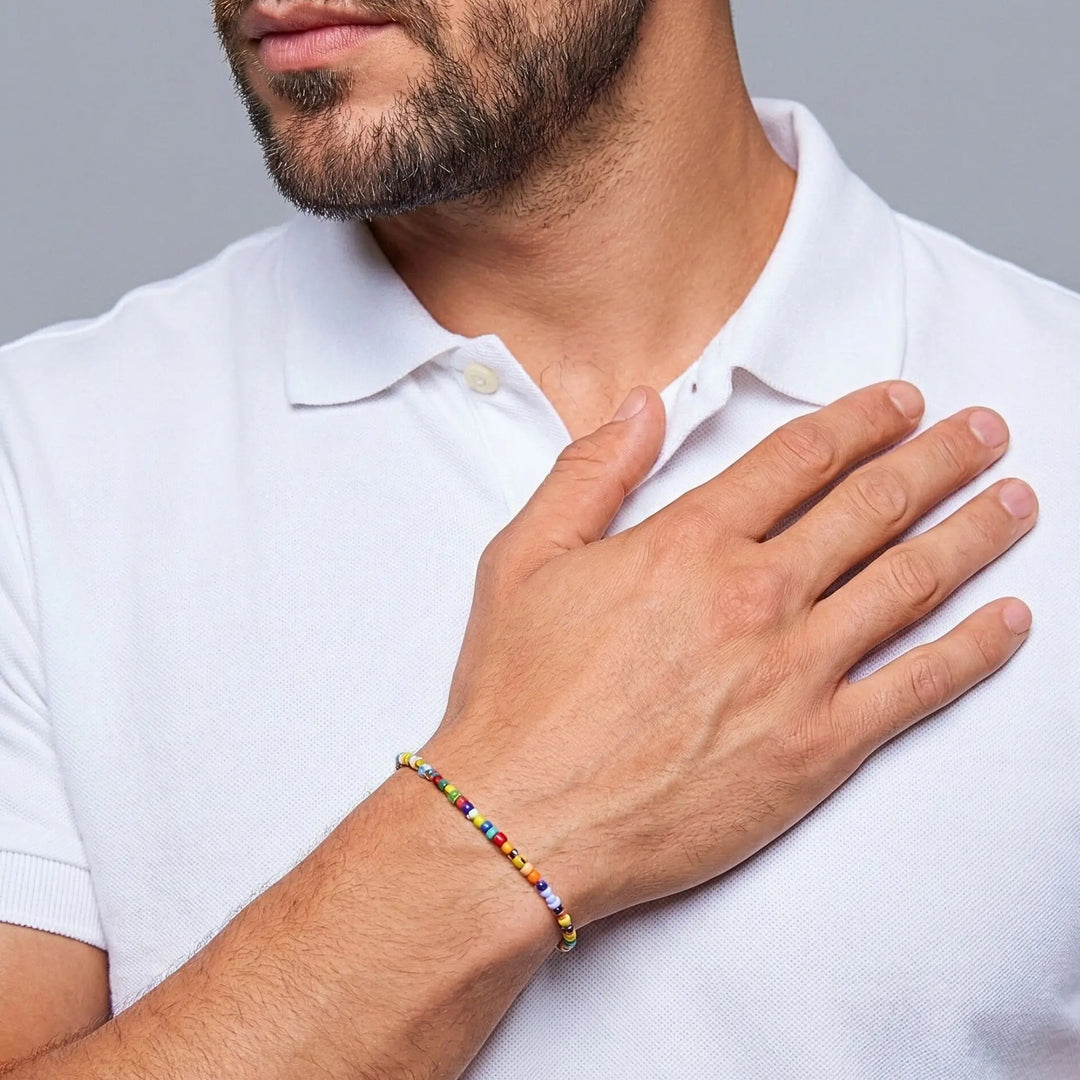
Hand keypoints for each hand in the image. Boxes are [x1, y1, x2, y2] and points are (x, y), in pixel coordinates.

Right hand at [418, 382, 1035, 931]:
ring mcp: (796, 671)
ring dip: (974, 531)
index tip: (902, 402)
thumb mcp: (522, 559)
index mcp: (688, 544)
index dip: (862, 420)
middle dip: (939, 458)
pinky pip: (920, 685)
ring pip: (912, 580)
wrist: (523, 819)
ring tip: (1014, 499)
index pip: (799, 458)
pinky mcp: (819, 748)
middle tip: (983, 432)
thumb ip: (590, 472)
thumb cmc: (518, 696)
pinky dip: (977, 647)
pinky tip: (1011, 619)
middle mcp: (755, 594)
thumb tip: (644, 406)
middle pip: (873, 505)